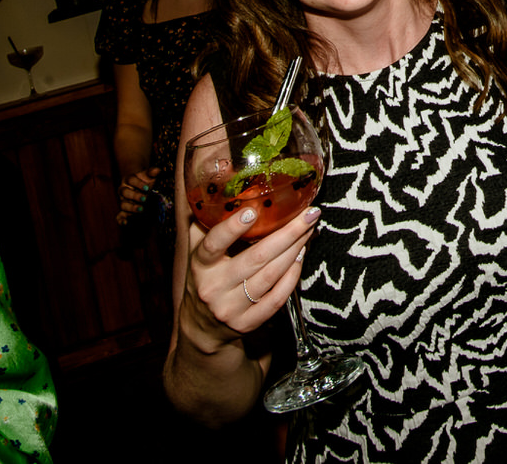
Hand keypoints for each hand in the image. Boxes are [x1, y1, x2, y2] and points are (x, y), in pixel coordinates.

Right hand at [117, 165, 163, 224]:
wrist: (143, 189)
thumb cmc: (147, 181)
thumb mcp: (150, 176)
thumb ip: (153, 172)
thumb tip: (158, 170)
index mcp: (128, 180)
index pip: (131, 180)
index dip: (138, 183)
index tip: (147, 187)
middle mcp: (123, 190)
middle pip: (125, 192)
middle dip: (134, 196)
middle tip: (145, 199)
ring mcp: (123, 201)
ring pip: (123, 204)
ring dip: (131, 207)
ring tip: (141, 210)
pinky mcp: (123, 211)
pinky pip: (119, 216)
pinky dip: (121, 220)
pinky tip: (125, 223)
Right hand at [175, 200, 320, 352]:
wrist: (202, 327)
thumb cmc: (204, 277)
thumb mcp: (197, 250)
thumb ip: (205, 220)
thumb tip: (219, 179)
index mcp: (200, 265)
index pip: (213, 245)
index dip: (232, 228)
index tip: (252, 211)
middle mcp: (214, 287)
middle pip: (256, 258)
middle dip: (287, 233)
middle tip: (309, 213)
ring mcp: (231, 308)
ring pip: (270, 276)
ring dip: (294, 250)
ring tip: (309, 230)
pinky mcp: (248, 323)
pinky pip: (277, 298)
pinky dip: (292, 275)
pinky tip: (301, 256)